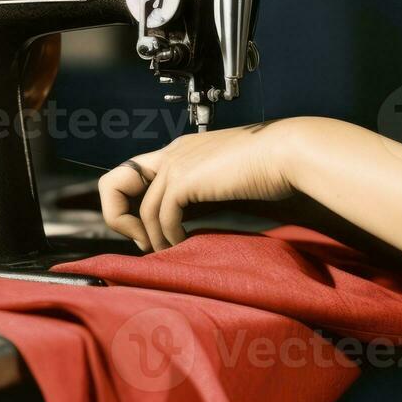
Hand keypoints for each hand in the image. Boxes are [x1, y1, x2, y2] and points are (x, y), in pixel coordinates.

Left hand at [98, 120, 298, 251]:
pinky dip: (168, 235)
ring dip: (152, 237)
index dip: (130, 204)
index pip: (133, 174)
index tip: (148, 229)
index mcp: (181, 150)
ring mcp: (177, 163)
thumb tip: (187, 225)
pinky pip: (161, 215)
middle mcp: (173, 153)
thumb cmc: (268, 167)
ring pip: (143, 208)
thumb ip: (201, 195)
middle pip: (115, 181)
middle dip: (119, 217)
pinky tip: (183, 243)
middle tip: (143, 242)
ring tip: (167, 251)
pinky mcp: (185, 178)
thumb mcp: (224, 180)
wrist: (286, 152)